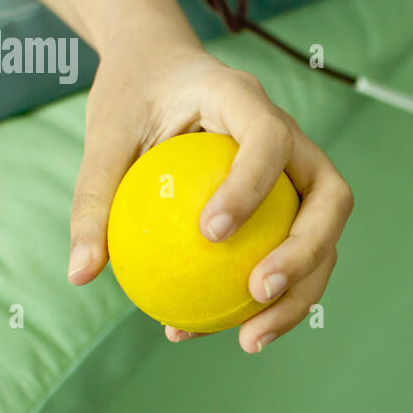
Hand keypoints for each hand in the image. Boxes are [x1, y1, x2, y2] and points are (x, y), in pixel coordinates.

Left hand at [67, 45, 352, 352]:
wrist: (161, 73)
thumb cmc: (133, 96)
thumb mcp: (104, 135)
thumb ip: (95, 197)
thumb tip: (83, 273)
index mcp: (244, 100)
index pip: (268, 138)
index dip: (251, 185)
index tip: (210, 232)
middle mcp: (291, 136)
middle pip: (330, 197)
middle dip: (305, 252)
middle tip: (257, 292)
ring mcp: (299, 173)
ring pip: (325, 236)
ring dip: (300, 292)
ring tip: (250, 338)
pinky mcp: (293, 204)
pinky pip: (295, 255)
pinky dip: (273, 298)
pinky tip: (225, 331)